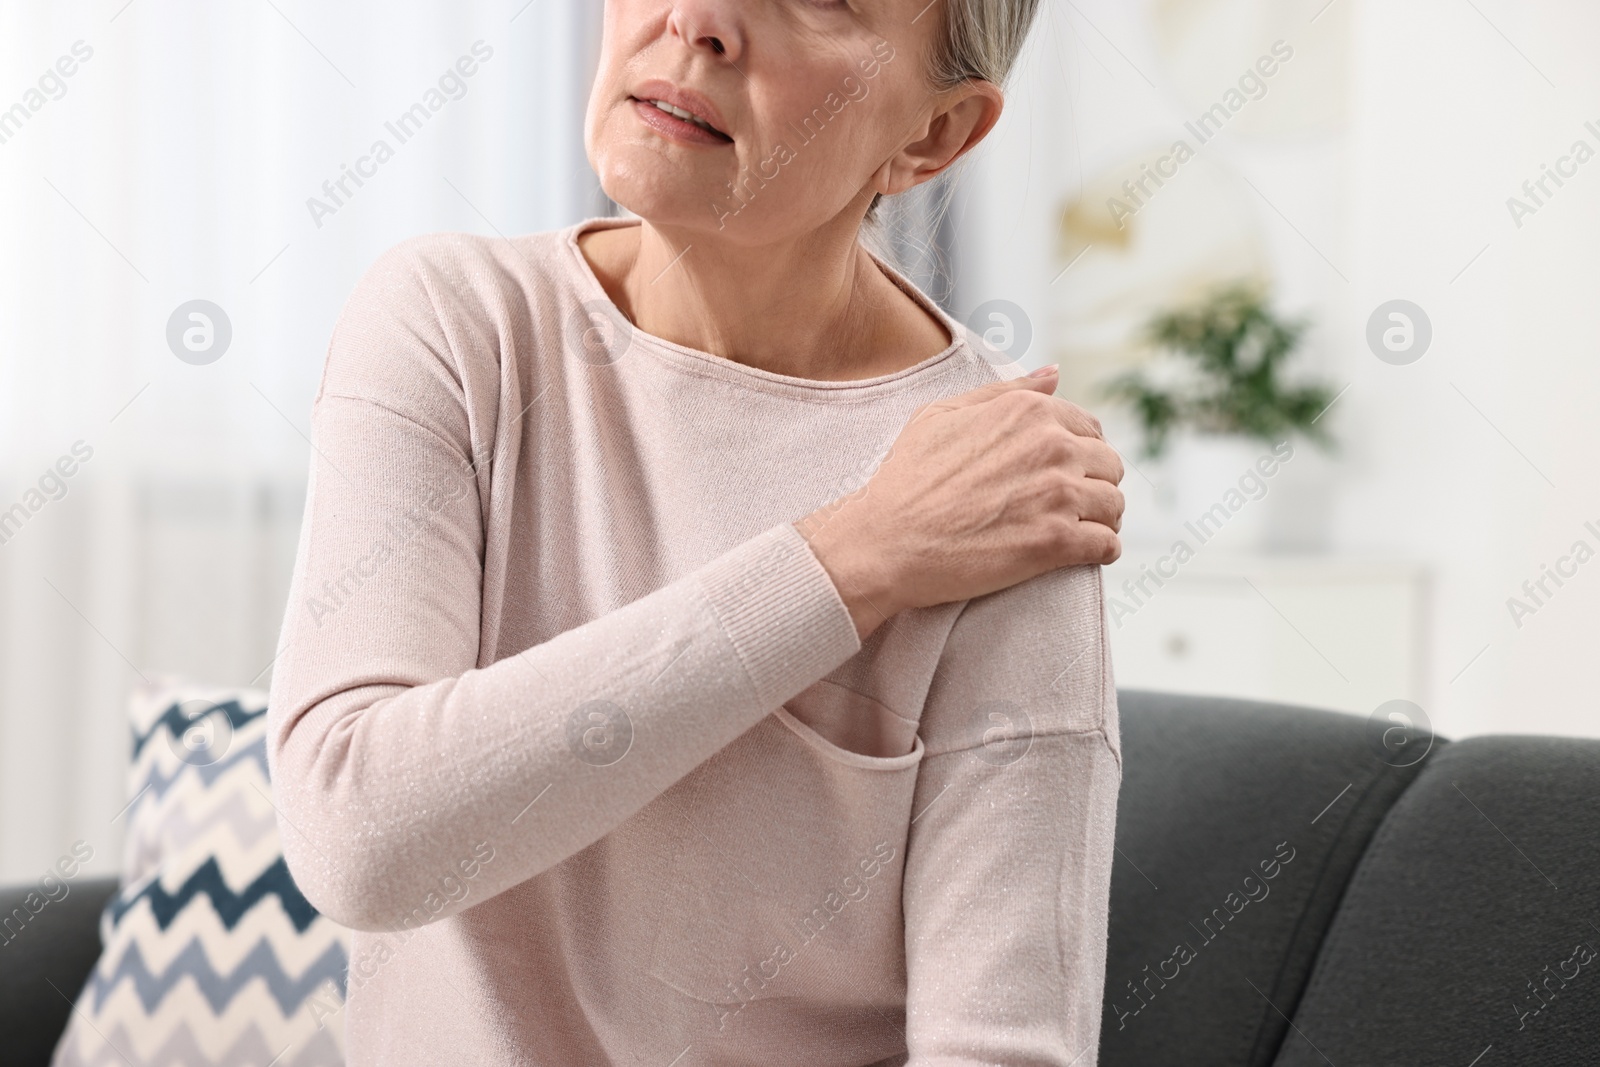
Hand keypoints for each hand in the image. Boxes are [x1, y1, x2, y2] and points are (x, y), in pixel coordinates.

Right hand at [797, 366, 1123, 639]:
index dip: (1079, 454)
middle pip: (1108, 465)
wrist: (885, 541)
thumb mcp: (942, 415)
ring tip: (1077, 531)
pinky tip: (1082, 553)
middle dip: (1094, 485)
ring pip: (1114, 505)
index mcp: (1029, 411)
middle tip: (1069, 507)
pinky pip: (1107, 544)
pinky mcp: (1056, 541)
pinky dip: (1102, 550)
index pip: (1090, 428)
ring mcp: (1057, 493)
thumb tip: (1055, 373)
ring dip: (1101, 519)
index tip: (1062, 476)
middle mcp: (1051, 446)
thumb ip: (1005, 391)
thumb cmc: (906, 479)